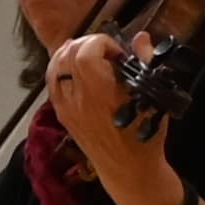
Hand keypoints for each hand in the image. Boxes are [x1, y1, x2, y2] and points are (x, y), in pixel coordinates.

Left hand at [46, 35, 186, 204]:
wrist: (128, 168)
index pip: (85, 52)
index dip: (100, 42)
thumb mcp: (152, 97)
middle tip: (104, 49)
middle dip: (85, 43)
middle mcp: (77, 98)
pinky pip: (51, 83)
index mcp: (101, 93)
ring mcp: (65, 107)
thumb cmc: (145, 133)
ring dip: (68, 52)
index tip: (118, 52)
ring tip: (87, 52)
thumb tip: (141, 37)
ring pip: (54, 67)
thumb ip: (144, 63)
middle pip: (67, 55)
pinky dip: (59, 68)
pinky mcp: (61, 115)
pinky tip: (73, 66)